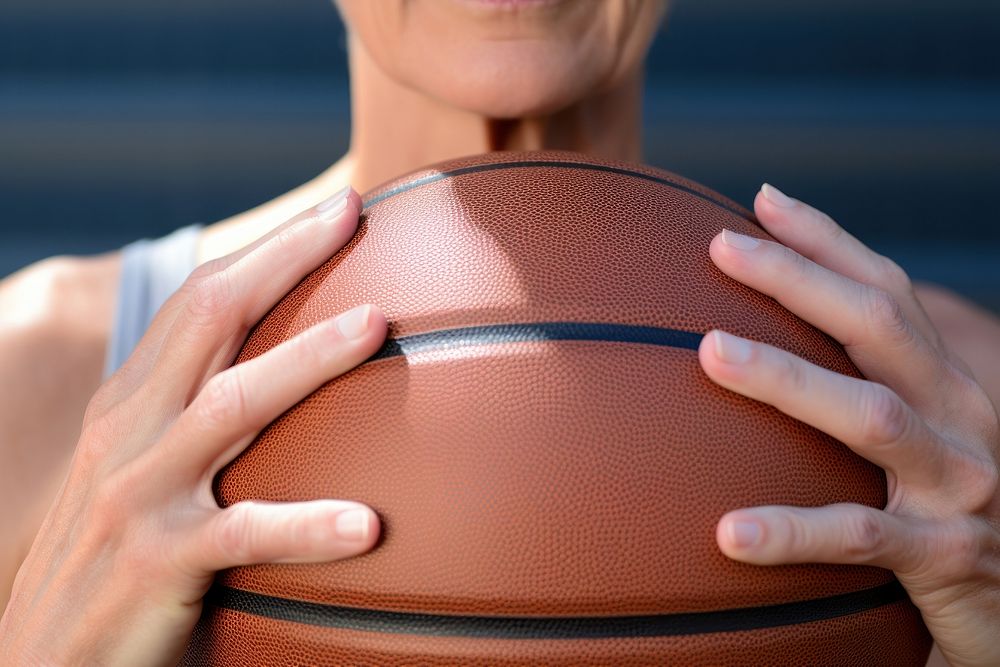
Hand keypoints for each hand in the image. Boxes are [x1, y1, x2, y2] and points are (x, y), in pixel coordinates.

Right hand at [0, 188, 386, 664]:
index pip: (202, 301)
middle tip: (353, 215)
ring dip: (307, 359)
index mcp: (132, 402)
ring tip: (378, 326)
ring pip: (233, 404)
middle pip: (212, 319)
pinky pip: (244, 533)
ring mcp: (140, 494)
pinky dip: (307, 525)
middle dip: (285, 260)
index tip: (340, 210)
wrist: (44, 657)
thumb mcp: (143, 469)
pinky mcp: (157, 563)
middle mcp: (131, 432)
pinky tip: (368, 525)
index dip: (270, 250)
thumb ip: (195, 419)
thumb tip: (279, 372)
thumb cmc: (113, 554)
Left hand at [700, 184, 999, 666]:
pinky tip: (728, 533)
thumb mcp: (922, 440)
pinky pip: (860, 537)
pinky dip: (793, 532)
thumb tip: (771, 348)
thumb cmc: (948, 511)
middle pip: (879, 327)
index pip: (887, 292)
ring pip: (870, 415)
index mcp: (947, 385)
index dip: (828, 241)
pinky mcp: (945, 558)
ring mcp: (957, 486)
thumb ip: (868, 392)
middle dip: (798, 279)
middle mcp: (959, 419)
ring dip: (787, 377)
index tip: (763, 200)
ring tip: (709, 350)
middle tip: (720, 247)